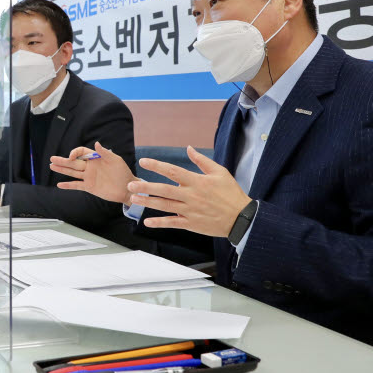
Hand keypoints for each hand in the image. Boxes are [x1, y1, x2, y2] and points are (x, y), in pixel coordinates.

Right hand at [49, 142, 135, 202]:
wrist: (127, 188)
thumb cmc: (123, 173)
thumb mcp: (116, 160)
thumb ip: (105, 153)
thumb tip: (96, 143)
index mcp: (96, 158)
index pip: (81, 152)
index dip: (75, 152)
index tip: (72, 156)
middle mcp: (90, 167)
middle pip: (73, 162)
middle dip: (62, 160)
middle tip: (51, 158)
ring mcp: (89, 177)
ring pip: (72, 172)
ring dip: (62, 169)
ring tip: (51, 166)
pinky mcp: (89, 187)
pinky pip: (77, 185)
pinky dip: (68, 185)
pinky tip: (59, 184)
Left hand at [126, 146, 249, 237]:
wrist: (241, 218)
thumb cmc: (231, 193)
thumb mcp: (220, 172)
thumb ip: (202, 161)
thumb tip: (188, 148)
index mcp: (197, 181)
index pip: (173, 171)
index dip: (157, 166)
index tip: (143, 161)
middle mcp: (191, 196)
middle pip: (164, 190)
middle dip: (146, 187)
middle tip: (130, 185)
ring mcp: (190, 211)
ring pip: (165, 206)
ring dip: (148, 203)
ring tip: (133, 199)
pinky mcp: (191, 224)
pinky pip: (173, 223)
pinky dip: (159, 223)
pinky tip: (147, 222)